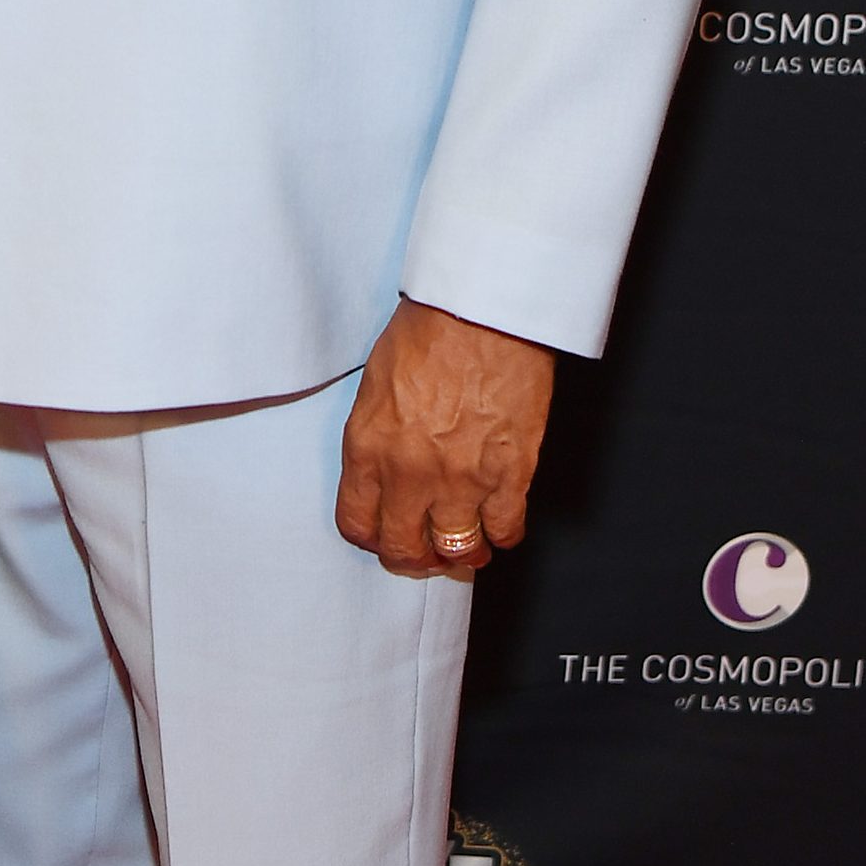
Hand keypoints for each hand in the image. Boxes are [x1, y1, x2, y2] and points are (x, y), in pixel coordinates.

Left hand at [336, 299, 554, 576]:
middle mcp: (409, 473)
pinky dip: (503, 534)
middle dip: (413, 556)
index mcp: (368, 448)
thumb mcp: (376, 386)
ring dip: (461, 554)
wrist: (482, 309)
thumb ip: (376, 437)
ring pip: (456, 549)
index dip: (372, 537)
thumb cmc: (430, 329)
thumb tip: (386, 469)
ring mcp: (461, 478)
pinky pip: (505, 528)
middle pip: (404, 547)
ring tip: (468, 546)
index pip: (357, 523)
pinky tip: (500, 525)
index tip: (385, 534)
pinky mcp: (509, 473)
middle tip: (426, 552)